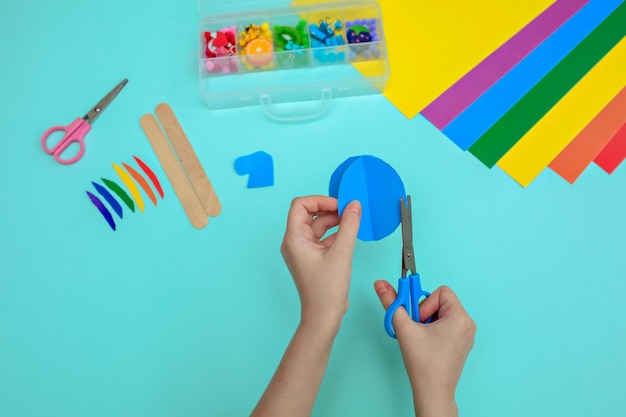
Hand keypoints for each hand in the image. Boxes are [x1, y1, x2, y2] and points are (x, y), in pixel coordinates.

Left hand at [281, 196, 360, 329]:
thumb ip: (349, 225)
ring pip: (317, 225)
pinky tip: (349, 233)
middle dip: (329, 209)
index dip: (320, 200)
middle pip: (309, 214)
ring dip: (334, 221)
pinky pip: (321, 237)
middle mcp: (294, 242)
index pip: (300, 205)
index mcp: (294, 238)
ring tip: (352, 220)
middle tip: (349, 209)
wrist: (324, 315)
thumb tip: (354, 205)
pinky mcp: (311, 257)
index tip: (339, 204)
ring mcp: (302, 250)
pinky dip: (334, 233)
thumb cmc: (326, 289)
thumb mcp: (341, 252)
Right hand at [374, 283, 475, 416]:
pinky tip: (428, 344)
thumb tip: (381, 283)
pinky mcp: (462, 343)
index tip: (418, 318)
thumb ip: (391, 302)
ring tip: (422, 338)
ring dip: (428, 321)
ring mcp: (466, 335)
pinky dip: (434, 329)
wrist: (433, 392)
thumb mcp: (404, 328)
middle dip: (426, 312)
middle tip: (418, 329)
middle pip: (442, 302)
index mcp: (460, 317)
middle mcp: (467, 324)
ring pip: (443, 313)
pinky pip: (447, 325)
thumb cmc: (423, 363)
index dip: (425, 302)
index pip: (441, 291)